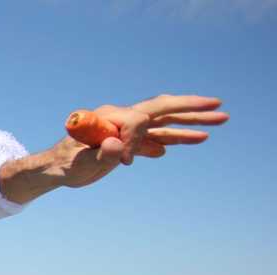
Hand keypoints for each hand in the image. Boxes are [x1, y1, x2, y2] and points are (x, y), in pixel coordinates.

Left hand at [52, 94, 228, 188]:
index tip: (125, 161)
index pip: (136, 121)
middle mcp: (120, 117)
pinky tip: (197, 138)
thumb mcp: (79, 163)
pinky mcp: (128, 141)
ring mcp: (126, 128)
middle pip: (161, 108)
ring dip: (192, 122)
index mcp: (107, 116)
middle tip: (217, 104)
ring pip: (164, 122)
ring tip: (221, 119)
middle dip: (189, 107)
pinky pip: (157, 137)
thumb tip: (117, 146)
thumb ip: (100, 154)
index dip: (136, 141)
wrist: (55, 168)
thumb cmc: (64, 165)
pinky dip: (177, 138)